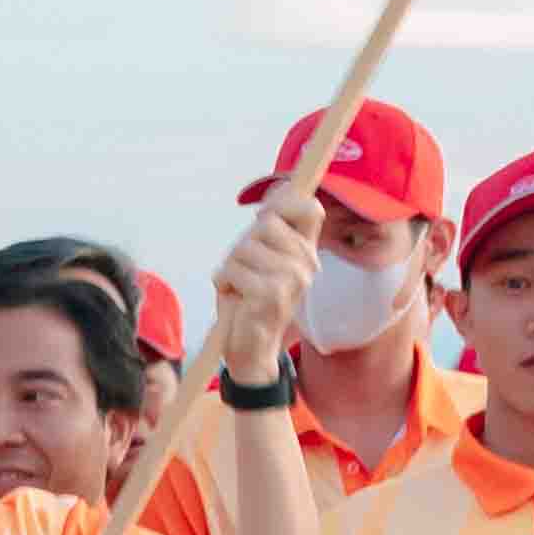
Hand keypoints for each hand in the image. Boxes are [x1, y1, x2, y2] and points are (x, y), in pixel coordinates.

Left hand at [210, 198, 324, 394]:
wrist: (248, 350)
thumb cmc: (249, 300)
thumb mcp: (261, 257)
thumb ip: (270, 227)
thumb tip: (284, 185)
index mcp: (306, 253)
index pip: (309, 210)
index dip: (284, 203)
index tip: (265, 218)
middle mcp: (306, 264)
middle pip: (266, 223)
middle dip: (243, 245)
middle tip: (245, 271)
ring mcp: (292, 279)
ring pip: (245, 247)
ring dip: (231, 267)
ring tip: (239, 288)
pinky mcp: (271, 294)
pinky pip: (233, 269)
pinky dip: (224, 281)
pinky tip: (234, 297)